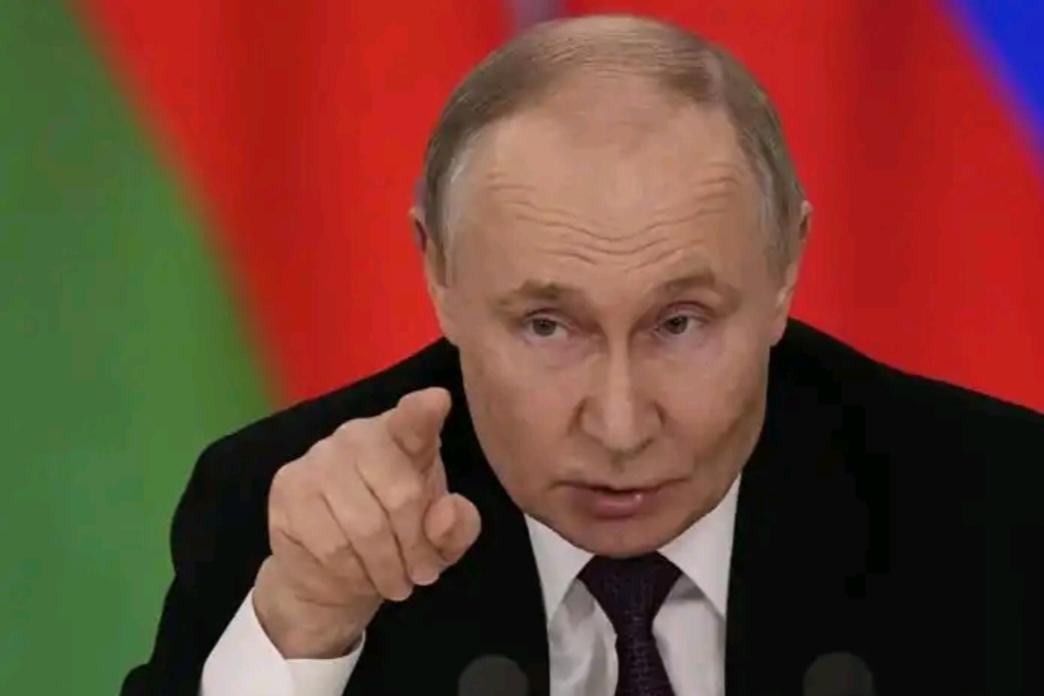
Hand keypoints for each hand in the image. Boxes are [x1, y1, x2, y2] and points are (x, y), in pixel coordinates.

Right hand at [253, 387, 481, 657]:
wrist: (333, 574)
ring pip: (365, 527)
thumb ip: (457, 526)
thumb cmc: (399, 539)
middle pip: (401, 495)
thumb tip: (446, 513)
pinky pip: (331, 546)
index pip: (413, 418)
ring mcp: (319, 458)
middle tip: (420, 573)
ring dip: (385, 568)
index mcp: (405, 435)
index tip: (438, 401)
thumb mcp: (442, 540)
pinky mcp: (288, 488)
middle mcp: (359, 435)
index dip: (424, 411)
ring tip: (393, 581)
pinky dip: (353, 574)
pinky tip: (357, 575)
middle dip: (415, 547)